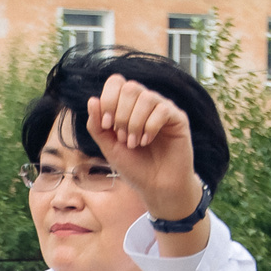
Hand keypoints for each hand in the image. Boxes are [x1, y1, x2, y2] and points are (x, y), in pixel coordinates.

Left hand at [85, 74, 202, 220]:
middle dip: (121, 115)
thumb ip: (97, 126)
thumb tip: (92, 100)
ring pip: (146, 97)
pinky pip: (162, 110)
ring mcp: (163, 109)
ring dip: (135, 123)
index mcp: (128, 106)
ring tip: (135, 143)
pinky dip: (150, 127)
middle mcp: (146, 103)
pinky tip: (147, 142)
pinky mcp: (178, 118)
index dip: (108, 100)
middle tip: (123, 138)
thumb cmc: (134, 167)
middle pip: (130, 87)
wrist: (156, 187)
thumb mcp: (109, 147)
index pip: (117, 82)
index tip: (107, 126)